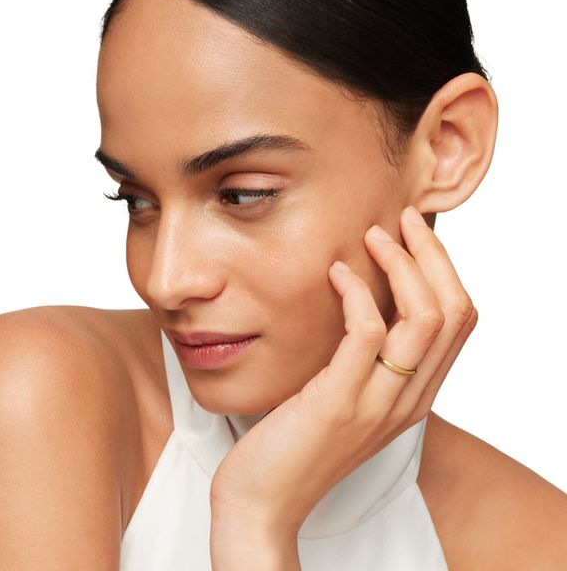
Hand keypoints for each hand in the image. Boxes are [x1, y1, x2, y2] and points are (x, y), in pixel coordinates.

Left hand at [209, 205, 477, 540]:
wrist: (263, 501)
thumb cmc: (298, 442)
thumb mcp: (346, 397)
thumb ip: (367, 361)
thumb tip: (365, 301)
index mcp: (415, 396)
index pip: (460, 322)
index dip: (444, 270)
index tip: (413, 235)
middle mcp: (408, 400)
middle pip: (454, 312)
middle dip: (433, 256)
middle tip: (400, 222)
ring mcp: (378, 403)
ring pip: (423, 317)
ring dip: (401, 265)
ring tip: (372, 236)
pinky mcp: (339, 402)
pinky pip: (367, 333)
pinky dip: (356, 292)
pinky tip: (335, 273)